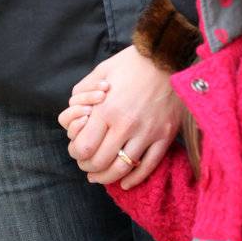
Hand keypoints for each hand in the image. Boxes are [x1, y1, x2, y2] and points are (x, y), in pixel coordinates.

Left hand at [66, 46, 180, 188]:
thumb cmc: (132, 63)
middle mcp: (126, 124)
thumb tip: (73, 110)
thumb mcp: (101, 71)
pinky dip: (134, 179)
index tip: (77, 151)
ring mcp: (147, 132)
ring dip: (107, 177)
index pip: (85, 147)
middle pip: (101, 162)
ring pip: (123, 168)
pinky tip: (125, 182)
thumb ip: (83, 92)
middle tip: (86, 166)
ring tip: (100, 177)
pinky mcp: (164, 136)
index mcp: (107, 109)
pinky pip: (149, 166)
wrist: (168, 58)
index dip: (77, 154)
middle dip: (88, 167)